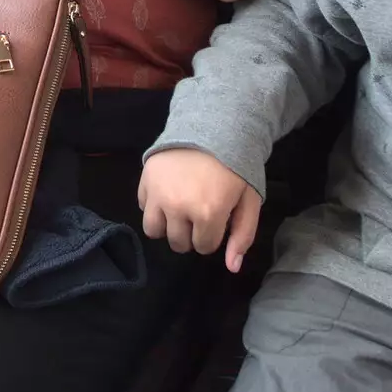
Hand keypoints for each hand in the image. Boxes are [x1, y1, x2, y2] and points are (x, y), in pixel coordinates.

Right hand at [139, 148, 260, 272]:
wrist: (212, 123)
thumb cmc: (235, 164)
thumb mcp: (249, 199)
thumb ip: (243, 235)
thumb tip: (232, 267)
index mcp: (207, 214)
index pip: (204, 246)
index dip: (213, 234)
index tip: (217, 217)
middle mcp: (178, 208)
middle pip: (178, 243)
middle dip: (191, 233)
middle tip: (199, 212)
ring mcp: (158, 194)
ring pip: (154, 230)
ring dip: (167, 225)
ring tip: (179, 208)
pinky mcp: (144, 179)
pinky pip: (142, 206)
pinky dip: (154, 205)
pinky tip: (168, 191)